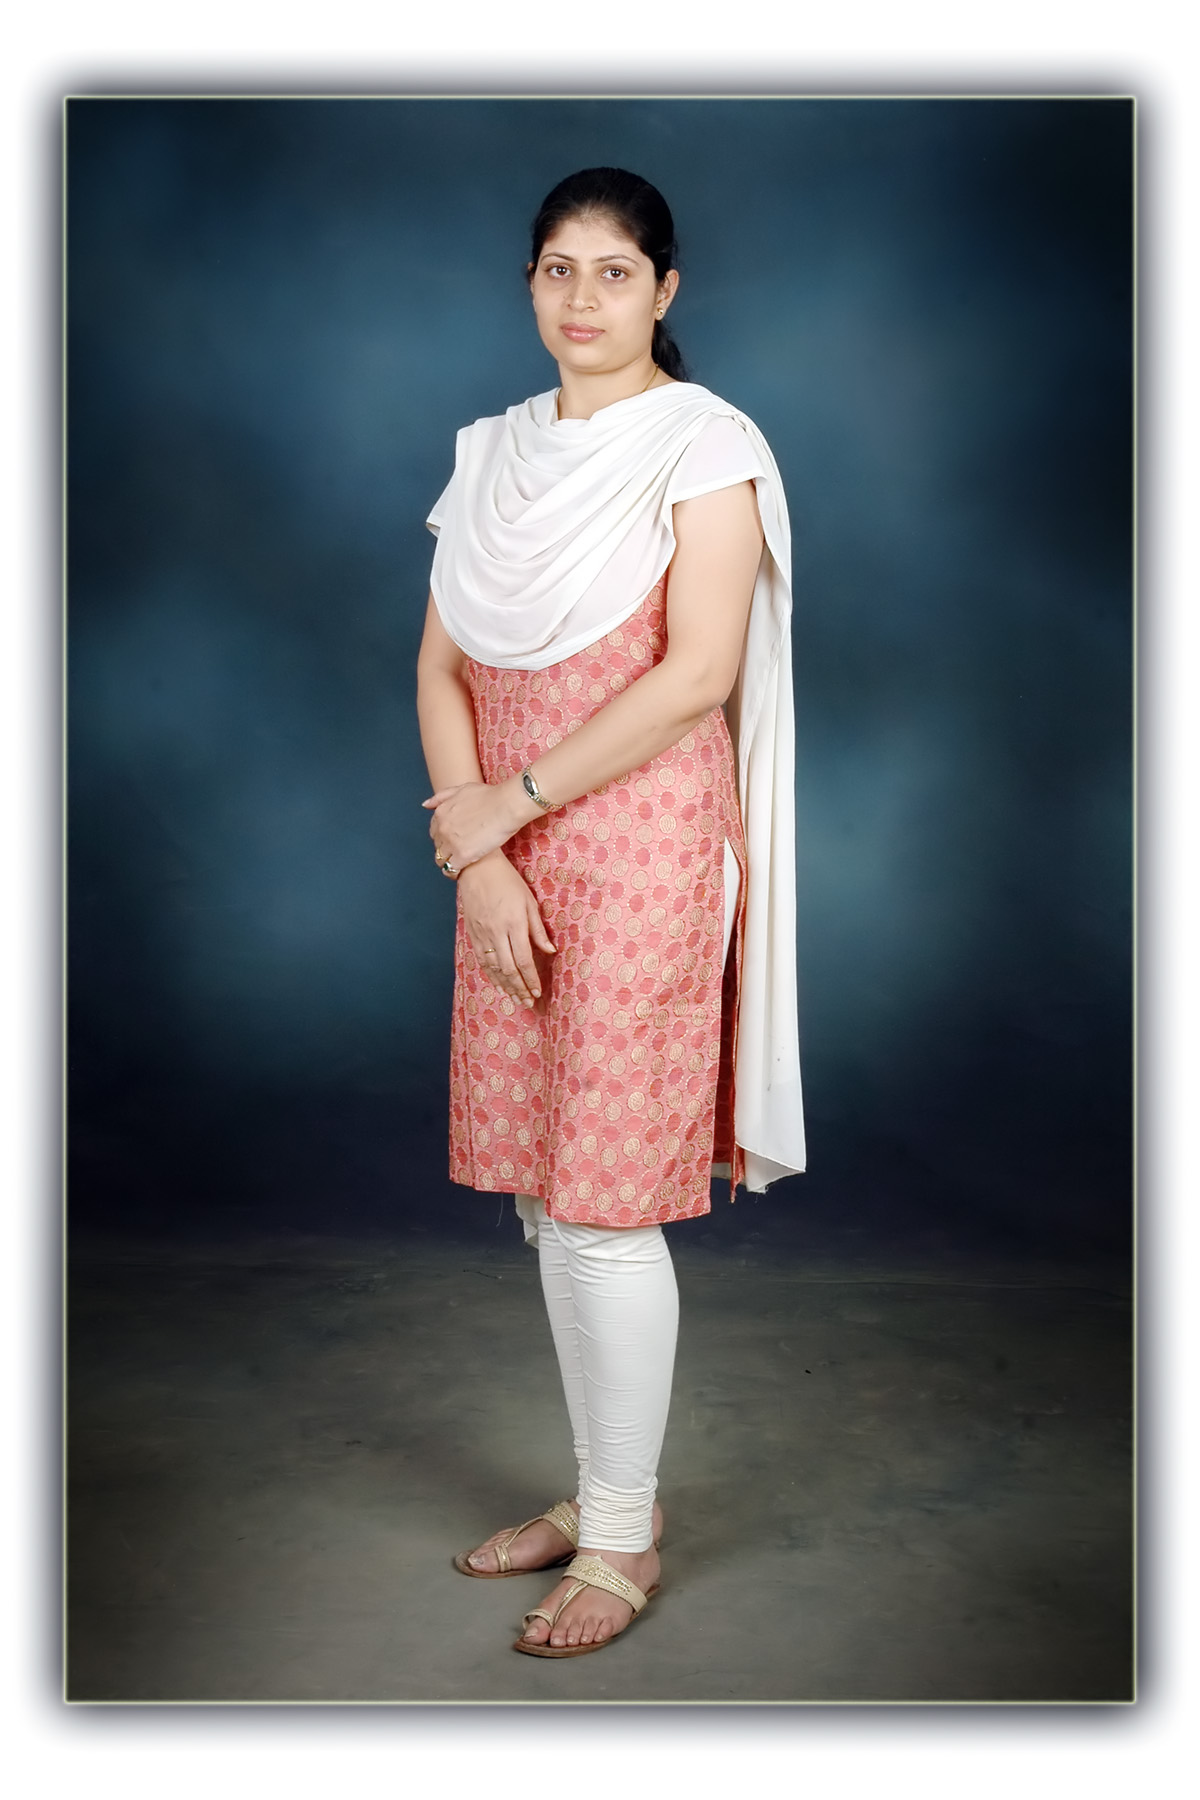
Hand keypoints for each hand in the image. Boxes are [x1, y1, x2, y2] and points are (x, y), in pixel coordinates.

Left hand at [423, 777, 535, 875]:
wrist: (507, 805)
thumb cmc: (490, 796)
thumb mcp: (462, 789)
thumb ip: (442, 797)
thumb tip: (426, 804)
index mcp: (441, 813)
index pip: (434, 831)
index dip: (443, 836)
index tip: (453, 839)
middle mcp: (442, 829)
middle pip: (437, 846)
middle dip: (446, 848)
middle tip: (461, 849)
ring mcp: (451, 843)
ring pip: (441, 859)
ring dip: (449, 862)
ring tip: (461, 863)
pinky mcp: (463, 856)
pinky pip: (451, 870)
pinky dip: (454, 872)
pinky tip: (462, 871)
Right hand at [456, 851, 555, 1006]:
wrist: (477, 868)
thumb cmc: (507, 881)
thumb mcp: (529, 901)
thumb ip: (537, 929)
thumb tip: (550, 951)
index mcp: (514, 923)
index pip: (524, 959)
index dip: (531, 978)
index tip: (538, 991)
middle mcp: (496, 932)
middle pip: (508, 969)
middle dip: (519, 988)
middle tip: (528, 1002)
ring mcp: (482, 934)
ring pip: (493, 968)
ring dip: (505, 986)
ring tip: (515, 998)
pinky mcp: (472, 933)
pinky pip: (482, 960)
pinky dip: (491, 975)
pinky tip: (498, 983)